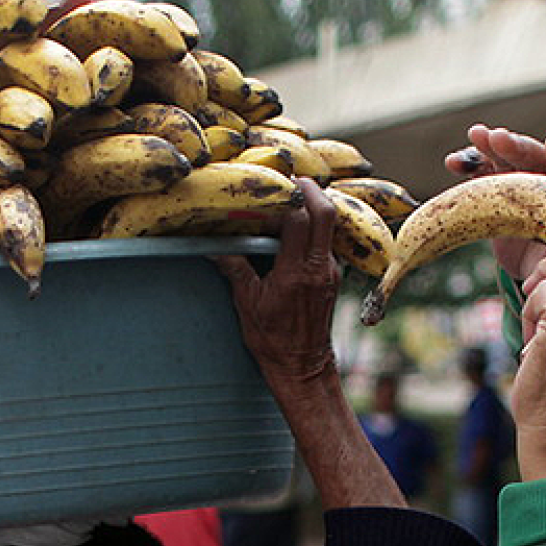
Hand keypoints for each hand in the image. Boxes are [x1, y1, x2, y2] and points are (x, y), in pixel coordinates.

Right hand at [214, 179, 405, 509]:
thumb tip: (211, 244)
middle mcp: (320, 269)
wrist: (303, 367)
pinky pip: (327, 242)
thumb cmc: (272, 340)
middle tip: (291, 177)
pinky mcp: (334, 278)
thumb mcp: (246, 304)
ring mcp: (332, 272)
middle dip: (311, 190)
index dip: (289, 196)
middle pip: (326, 214)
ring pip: (330, 227)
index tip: (274, 182)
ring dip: (314, 207)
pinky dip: (314, 227)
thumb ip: (234, 269)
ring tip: (291, 195)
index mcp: (297, 273)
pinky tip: (296, 225)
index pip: (300, 220)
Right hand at [444, 124, 545, 280]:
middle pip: (535, 158)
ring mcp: (521, 179)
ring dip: (491, 145)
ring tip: (476, 134)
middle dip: (518, 147)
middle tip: (500, 138)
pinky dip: (468, 164)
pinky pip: (482, 170)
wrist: (533, 262)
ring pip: (508, 157)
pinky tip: (452, 162)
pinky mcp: (497, 184)